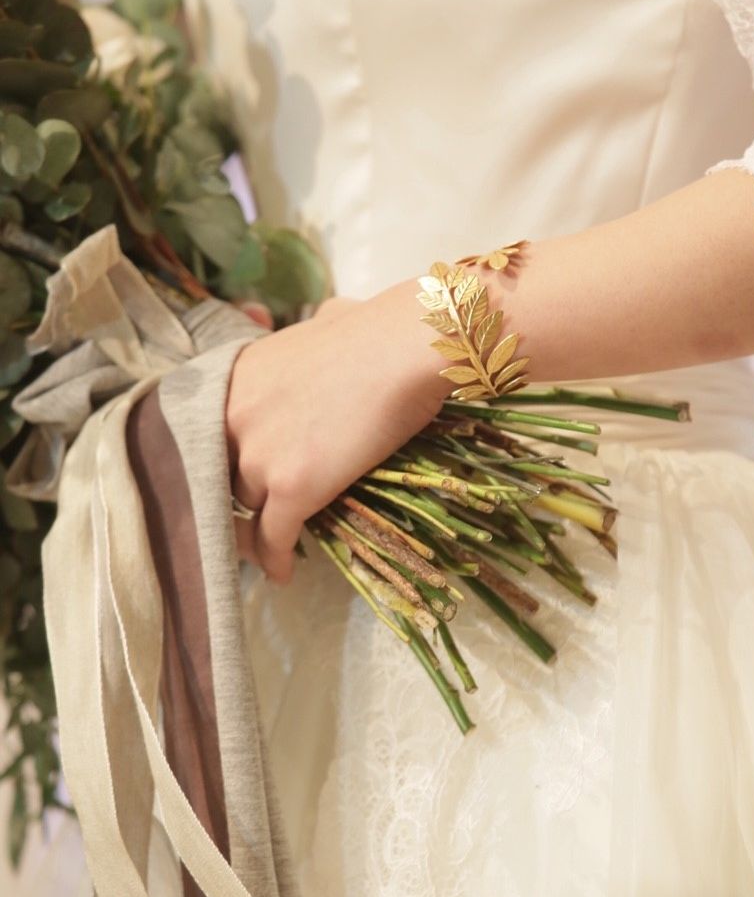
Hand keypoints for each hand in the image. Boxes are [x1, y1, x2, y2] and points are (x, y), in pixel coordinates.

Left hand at [225, 286, 448, 582]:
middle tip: (245, 520)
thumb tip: (327, 322)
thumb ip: (305, 337)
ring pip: (244, 511)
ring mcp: (259, 456)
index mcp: (233, 380)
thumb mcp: (320, 323)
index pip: (206, 437)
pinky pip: (274, 537)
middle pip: (218, 477)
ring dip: (255, 532)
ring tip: (268, 548)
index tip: (228, 480)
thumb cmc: (375, 329)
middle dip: (229, 500)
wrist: (403, 348)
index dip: (218, 463)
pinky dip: (277, 559)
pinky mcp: (293, 487)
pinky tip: (284, 574)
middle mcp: (232, 419)